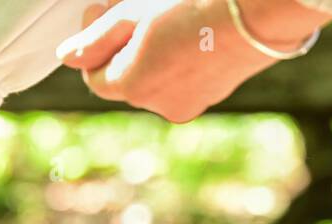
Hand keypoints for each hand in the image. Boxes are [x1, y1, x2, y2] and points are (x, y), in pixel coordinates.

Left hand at [57, 0, 331, 123]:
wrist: (264, 7)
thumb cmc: (197, 3)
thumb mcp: (138, 12)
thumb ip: (98, 38)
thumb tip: (67, 57)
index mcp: (134, 87)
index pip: (96, 76)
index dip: (93, 43)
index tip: (97, 10)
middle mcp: (159, 105)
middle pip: (125, 77)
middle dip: (122, 45)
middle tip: (126, 6)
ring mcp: (191, 102)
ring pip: (155, 77)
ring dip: (150, 50)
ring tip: (160, 14)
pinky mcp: (215, 92)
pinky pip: (183, 76)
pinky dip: (177, 55)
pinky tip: (187, 27)